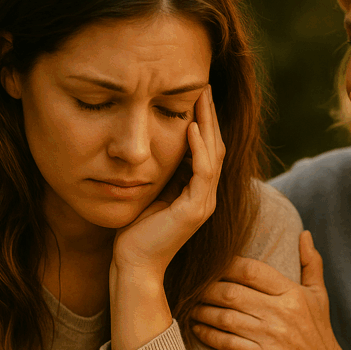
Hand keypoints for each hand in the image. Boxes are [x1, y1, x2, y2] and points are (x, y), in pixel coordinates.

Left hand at [111, 85, 224, 280]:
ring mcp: (204, 203)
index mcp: (197, 191)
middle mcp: (206, 195)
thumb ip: (162, 171)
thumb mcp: (150, 191)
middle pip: (216, 146)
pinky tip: (191, 127)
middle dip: (210, 114)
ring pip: (214, 154)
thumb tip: (157, 143)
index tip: (197, 94)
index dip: (204, 120)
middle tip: (205, 85)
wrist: (134, 264)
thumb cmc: (136, 232)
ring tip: (202, 97)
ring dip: (208, 124)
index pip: (207, 148)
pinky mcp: (195, 210)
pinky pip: (202, 172)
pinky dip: (198, 148)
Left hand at [191, 231, 350, 349]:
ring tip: (191, 305)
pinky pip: (228, 343)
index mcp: (292, 293)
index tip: (212, 263)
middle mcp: (281, 313)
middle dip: (207, 288)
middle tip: (193, 284)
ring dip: (203, 311)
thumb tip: (303, 233)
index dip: (228, 265)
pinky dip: (209, 335)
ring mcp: (271, 336)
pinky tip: (197, 328)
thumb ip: (311, 262)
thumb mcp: (319, 294)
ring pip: (226, 318)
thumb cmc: (319, 329)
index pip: (253, 271)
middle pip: (233, 294)